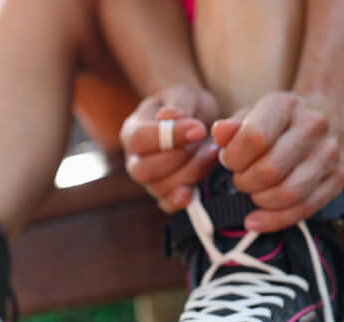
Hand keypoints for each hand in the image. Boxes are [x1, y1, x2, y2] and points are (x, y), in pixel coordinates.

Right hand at [120, 83, 220, 212]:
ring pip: (159, 187)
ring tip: (211, 153)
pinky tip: (193, 191)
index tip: (198, 128)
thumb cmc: (187, 106)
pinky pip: (167, 204)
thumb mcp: (185, 94)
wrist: (196, 120)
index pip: (139, 139)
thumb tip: (168, 116)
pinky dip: (180, 199)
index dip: (168, 136)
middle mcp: (135, 159)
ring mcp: (148, 179)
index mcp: (132, 131)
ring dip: (189, 173)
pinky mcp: (165, 193)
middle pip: (143, 169)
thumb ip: (178, 104)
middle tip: (203, 142)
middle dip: (178, 158)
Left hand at [211, 91, 343, 232]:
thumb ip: (232, 128)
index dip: (233, 158)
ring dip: (261, 201)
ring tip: (254, 192)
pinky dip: (275, 220)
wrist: (329, 116)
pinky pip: (304, 209)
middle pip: (269, 171)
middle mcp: (313, 127)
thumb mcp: (252, 115)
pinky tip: (257, 219)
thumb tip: (219, 132)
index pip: (254, 138)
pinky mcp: (338, 178)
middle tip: (242, 179)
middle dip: (245, 182)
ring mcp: (329, 154)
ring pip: (288, 194)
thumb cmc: (279, 122)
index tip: (230, 162)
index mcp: (287, 106)